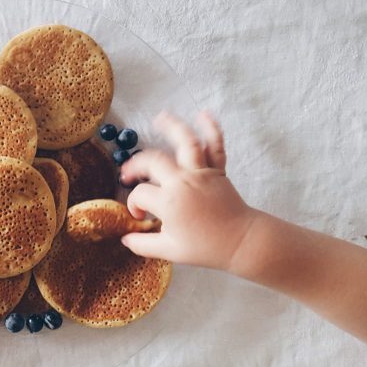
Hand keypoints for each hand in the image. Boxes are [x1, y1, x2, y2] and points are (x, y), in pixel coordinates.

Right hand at [119, 111, 257, 271]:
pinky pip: (215, 147)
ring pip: (185, 142)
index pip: (140, 194)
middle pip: (152, 161)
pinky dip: (212, 129)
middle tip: (128, 174)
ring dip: (172, 127)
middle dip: (135, 165)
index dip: (134, 205)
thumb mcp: (169, 251)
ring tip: (160, 118)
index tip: (140, 217)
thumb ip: (143, 244)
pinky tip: (204, 114)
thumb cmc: (205, 248)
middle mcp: (182, 182)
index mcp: (168, 202)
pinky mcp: (218, 172)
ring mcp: (201, 173)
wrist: (241, 242)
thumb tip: (125, 239)